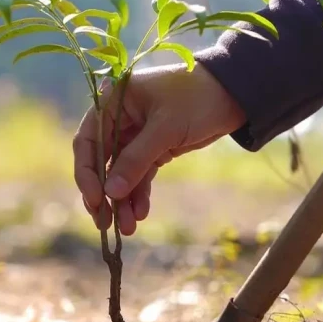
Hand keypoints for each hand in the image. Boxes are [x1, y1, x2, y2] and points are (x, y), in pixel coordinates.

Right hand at [73, 61, 245, 235]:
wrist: (235, 94)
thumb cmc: (197, 98)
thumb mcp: (165, 128)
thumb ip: (136, 159)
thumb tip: (110, 193)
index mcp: (114, 102)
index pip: (88, 140)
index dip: (87, 172)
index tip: (96, 199)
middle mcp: (120, 118)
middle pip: (102, 161)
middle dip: (105, 193)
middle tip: (104, 223)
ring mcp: (136, 135)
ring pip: (121, 173)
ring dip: (122, 200)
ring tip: (128, 227)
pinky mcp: (154, 148)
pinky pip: (140, 175)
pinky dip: (139, 194)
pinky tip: (141, 213)